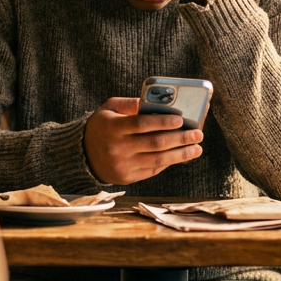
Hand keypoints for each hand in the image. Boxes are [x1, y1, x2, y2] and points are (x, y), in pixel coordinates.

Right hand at [83, 97, 203, 184]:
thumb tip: (156, 103)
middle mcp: (118, 148)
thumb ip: (130, 104)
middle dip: (180, 139)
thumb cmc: (101, 126)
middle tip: (197, 134)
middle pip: (154, 144)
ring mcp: (123, 165)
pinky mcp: (127, 177)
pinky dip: (169, 162)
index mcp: (112, 128)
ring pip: (158, 160)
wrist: (82, 155)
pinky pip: (153, 170)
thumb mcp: (109, 108)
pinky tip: (181, 156)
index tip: (181, 120)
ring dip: (181, 154)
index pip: (141, 124)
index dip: (162, 122)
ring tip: (196, 148)